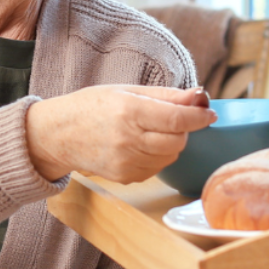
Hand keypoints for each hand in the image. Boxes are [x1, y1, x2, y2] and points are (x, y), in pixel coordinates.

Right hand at [25, 85, 216, 183]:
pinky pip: (157, 168)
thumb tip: (200, 95)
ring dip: (173, 143)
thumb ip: (166, 95)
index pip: (177, 119)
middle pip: (178, 140)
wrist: (58, 135)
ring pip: (171, 156)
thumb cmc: (92, 106)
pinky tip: (143, 145)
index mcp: (129, 111)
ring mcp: (126, 162)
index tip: (210, 113)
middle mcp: (128, 139)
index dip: (199, 117)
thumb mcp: (128, 90)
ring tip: (154, 130)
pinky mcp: (125, 178)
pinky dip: (159, 156)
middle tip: (176, 118)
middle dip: (186, 129)